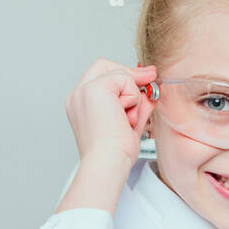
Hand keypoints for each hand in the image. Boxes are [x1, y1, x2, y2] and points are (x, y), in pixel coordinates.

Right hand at [64, 58, 156, 176]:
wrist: (108, 163)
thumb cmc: (115, 154)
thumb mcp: (130, 123)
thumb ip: (138, 104)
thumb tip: (149, 90)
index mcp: (81, 105)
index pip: (100, 77)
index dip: (123, 77)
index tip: (145, 79)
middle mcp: (78, 95)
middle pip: (104, 65)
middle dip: (129, 73)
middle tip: (150, 78)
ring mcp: (84, 90)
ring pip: (118, 74)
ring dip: (133, 96)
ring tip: (128, 119)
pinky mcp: (94, 89)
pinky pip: (124, 79)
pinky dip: (133, 97)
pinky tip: (126, 116)